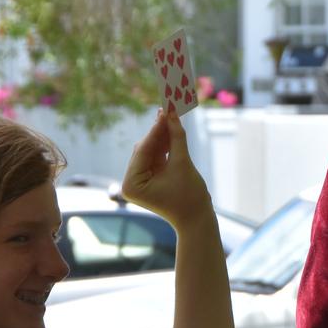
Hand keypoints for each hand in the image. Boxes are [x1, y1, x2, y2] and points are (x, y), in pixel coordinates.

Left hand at [121, 109, 209, 228]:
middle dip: (159, 131)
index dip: (156, 129)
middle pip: (145, 149)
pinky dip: (165, 146)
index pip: (143, 150)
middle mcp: (130, 182)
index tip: (165, 109)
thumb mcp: (182, 163)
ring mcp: (139, 180)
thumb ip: (176, 137)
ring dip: (163, 136)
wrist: (197, 219)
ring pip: (151, 150)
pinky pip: (156, 157)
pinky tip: (173, 128)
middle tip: (169, 108)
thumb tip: (172, 114)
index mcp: (131, 184)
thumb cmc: (189, 197)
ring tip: (173, 114)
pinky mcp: (148, 178)